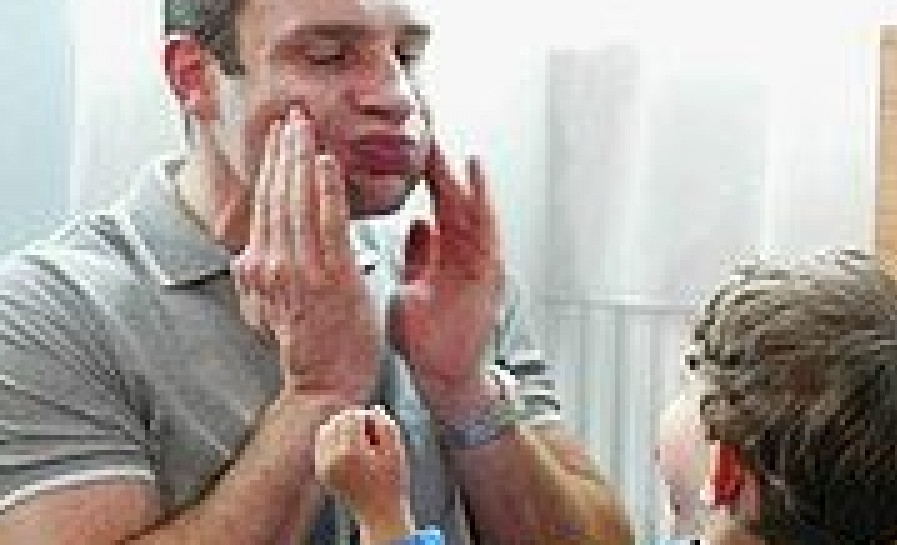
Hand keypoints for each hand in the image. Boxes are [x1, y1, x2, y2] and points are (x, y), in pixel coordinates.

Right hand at [232, 107, 378, 405]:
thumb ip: (260, 279)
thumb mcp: (269, 310)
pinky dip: (324, 191)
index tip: (279, 135)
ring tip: (305, 125)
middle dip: (282, 151)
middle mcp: (270, 266)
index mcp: (258, 269)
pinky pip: (326, 226)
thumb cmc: (308, 349)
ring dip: (299, 159)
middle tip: (291, 114)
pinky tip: (325, 162)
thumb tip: (248, 259)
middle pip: (275, 196)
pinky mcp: (331, 279)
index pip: (264, 205)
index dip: (271, 166)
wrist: (324, 387)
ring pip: (296, 203)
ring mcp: (299, 272)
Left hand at [315, 407, 414, 542]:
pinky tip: (349, 450)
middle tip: (370, 442)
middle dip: (355, 424)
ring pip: (327, 429)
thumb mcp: (395, 449)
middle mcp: (330, 458)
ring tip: (360, 445)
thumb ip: (383, 423)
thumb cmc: (391, 481)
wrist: (379, 513)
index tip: (379, 436)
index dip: (370, 420)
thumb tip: (369, 409)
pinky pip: (322, 442)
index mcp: (349, 453)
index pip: (353, 416)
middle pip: (338, 420)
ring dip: (343, 430)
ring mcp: (323, 465)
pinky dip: (334, 440)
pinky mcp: (320, 470)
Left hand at [388, 139, 503, 418]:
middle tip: (423, 123)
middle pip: (449, 196)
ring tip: (447, 134)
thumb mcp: (413, 289)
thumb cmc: (427, 340)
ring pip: (468, 203)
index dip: (419, 173)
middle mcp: (463, 252)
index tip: (407, 143)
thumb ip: (418, 257)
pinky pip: (485, 226)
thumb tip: (417, 226)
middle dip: (437, 162)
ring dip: (458, 169)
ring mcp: (478, 260)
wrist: (445, 379)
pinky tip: (474, 169)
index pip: (431, 202)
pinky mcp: (489, 271)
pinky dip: (480, 196)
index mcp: (442, 255)